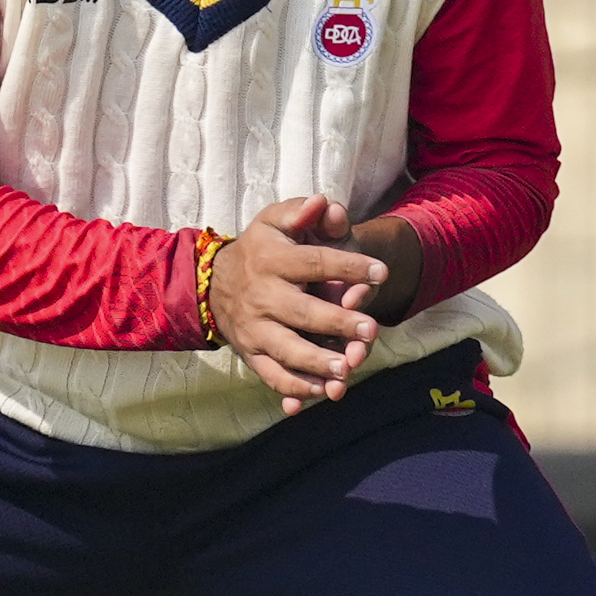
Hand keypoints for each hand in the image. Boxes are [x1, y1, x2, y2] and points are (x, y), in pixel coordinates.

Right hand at [209, 193, 388, 413]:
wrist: (215, 282)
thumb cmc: (262, 248)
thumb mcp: (275, 221)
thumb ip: (300, 212)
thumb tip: (322, 202)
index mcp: (271, 260)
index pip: (314, 262)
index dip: (348, 266)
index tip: (381, 271)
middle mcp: (261, 297)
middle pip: (302, 312)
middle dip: (337, 323)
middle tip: (371, 330)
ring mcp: (255, 330)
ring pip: (287, 350)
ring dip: (317, 363)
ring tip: (347, 369)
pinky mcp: (252, 354)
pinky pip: (272, 376)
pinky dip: (295, 389)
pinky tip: (323, 393)